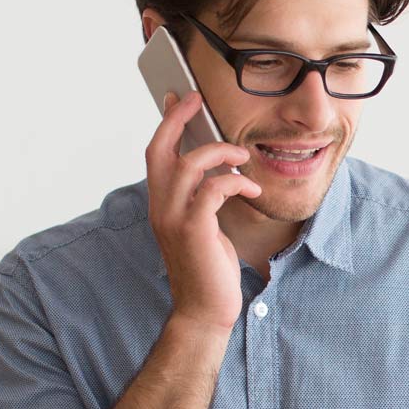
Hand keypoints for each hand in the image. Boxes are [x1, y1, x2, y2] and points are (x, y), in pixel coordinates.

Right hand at [146, 90, 259, 333]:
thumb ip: (201, 199)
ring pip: (189, 165)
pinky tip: (252, 190)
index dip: (166, 124)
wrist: (205, 310)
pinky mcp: (195, 231)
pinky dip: (235, 182)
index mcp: (161, 204)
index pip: (156, 153)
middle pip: (161, 150)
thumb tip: (218, 170)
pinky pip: (213, 190)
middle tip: (197, 98)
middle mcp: (161, 207)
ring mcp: (174, 219)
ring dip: (220, 152)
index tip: (179, 98)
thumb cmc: (208, 268)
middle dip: (178, 118)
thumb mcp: (202, 226)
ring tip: (243, 157)